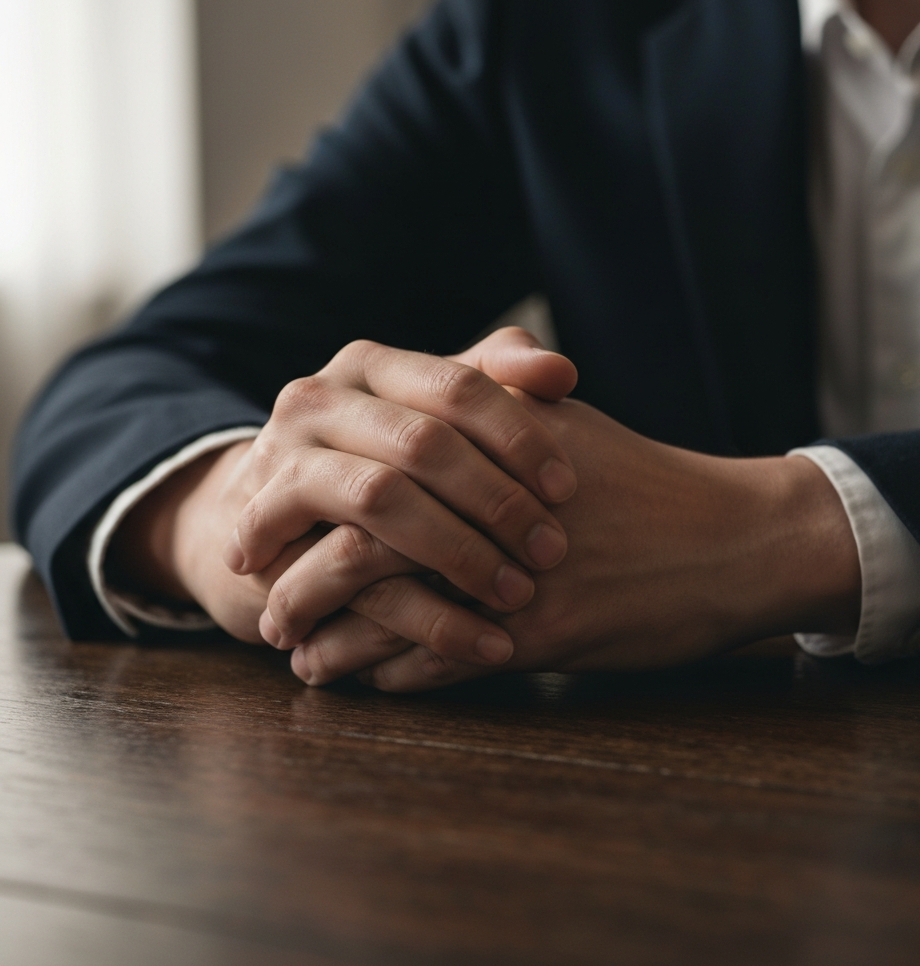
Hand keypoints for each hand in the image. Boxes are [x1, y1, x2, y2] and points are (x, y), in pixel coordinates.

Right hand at [110, 329, 578, 668]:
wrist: (269, 512)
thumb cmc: (376, 463)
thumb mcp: (428, 415)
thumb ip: (493, 379)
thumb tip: (563, 373)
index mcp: (372, 366)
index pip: (459, 385)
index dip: (518, 435)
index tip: (566, 488)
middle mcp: (321, 399)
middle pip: (424, 442)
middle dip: (496, 501)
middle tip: (551, 551)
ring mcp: (284, 457)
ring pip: (382, 497)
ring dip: (458, 552)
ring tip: (516, 595)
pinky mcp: (263, 524)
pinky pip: (342, 564)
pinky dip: (417, 614)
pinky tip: (475, 643)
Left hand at [290, 398, 861, 690]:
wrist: (735, 538)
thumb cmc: (646, 482)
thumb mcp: (568, 423)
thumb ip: (493, 401)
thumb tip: (429, 398)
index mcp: (486, 447)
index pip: (364, 472)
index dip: (304, 504)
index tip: (271, 525)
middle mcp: (489, 511)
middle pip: (356, 546)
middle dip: (297, 582)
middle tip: (264, 602)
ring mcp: (513, 577)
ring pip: (388, 615)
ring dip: (333, 641)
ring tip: (297, 656)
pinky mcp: (543, 637)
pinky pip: (443, 665)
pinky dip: (393, 676)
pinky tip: (366, 682)